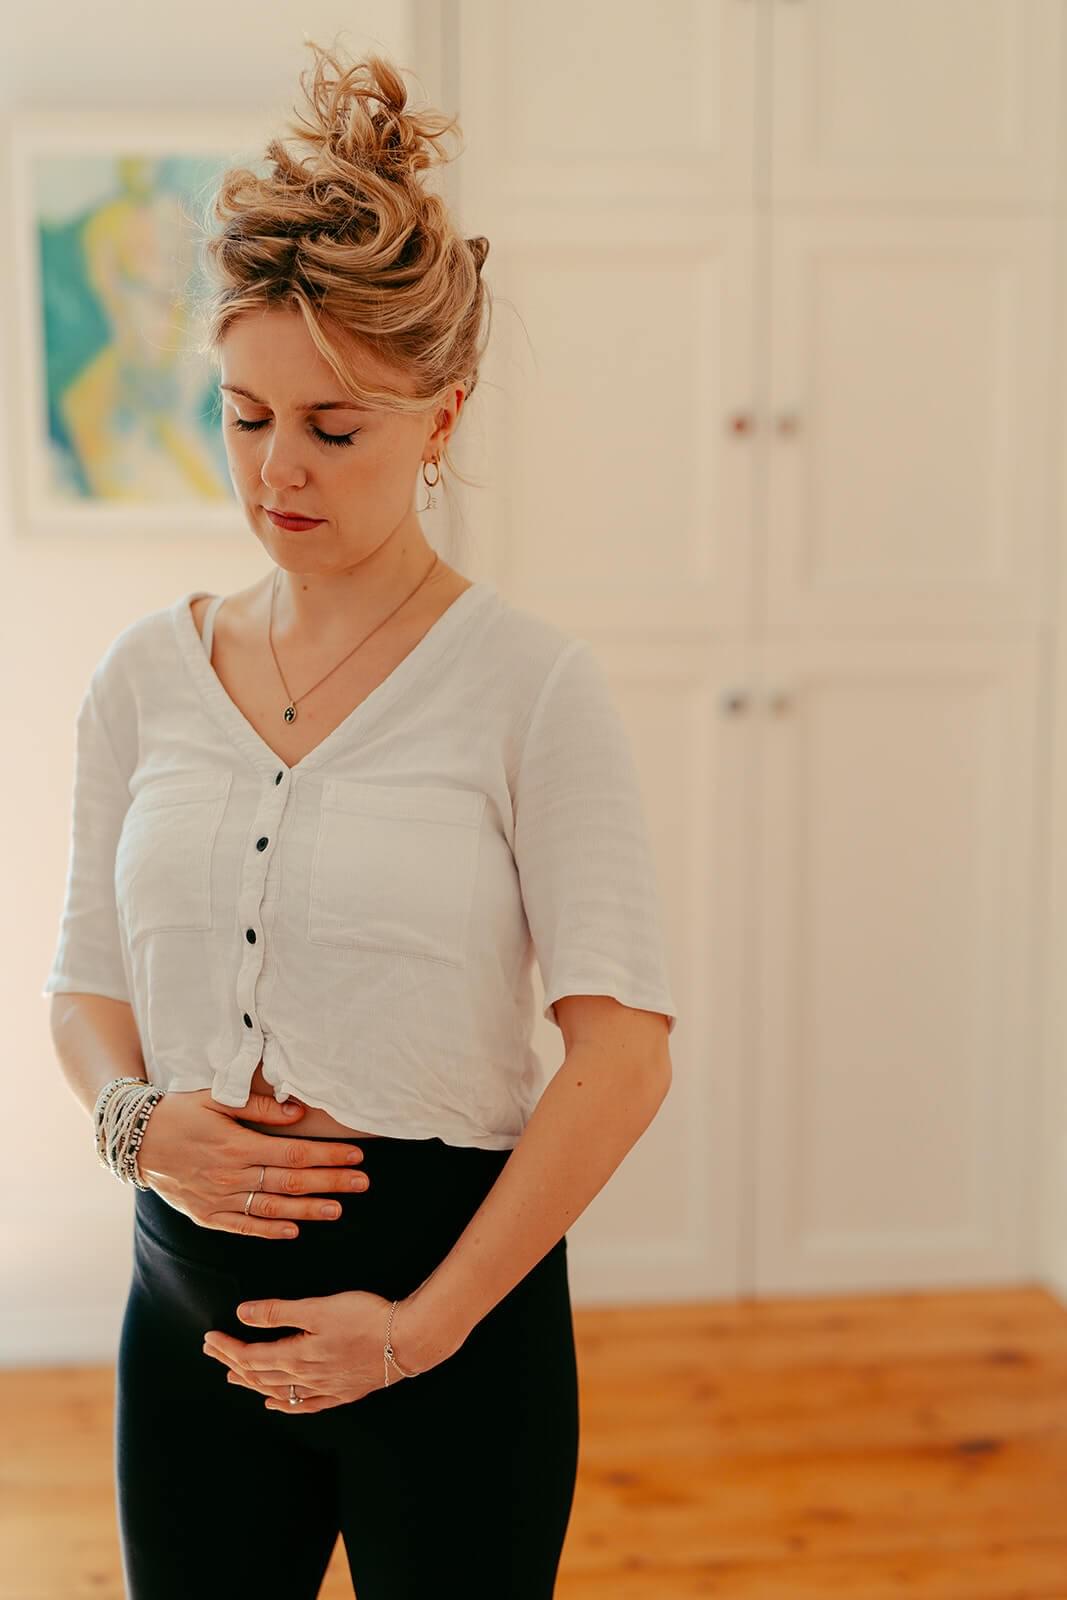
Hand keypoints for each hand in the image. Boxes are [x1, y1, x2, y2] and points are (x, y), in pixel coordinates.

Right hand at [135, 1089, 369, 1239]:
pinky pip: (242, 1226)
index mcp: (237, 1144)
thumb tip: (298, 1113)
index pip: (294, 1154)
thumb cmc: (179, 1112)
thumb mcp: (216, 1098)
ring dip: (307, 1210)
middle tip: (362, 1184)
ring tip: (337, 1210)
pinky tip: (293, 1231)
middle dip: (330, 1183)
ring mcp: (217, 1199)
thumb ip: (259, 1107)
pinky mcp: (206, 1215)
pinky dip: (269, 1230)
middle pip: (290, 1182)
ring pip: (271, 1207)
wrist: (135, 1140)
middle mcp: (230, 1175)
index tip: (356, 1157)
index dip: (328, 1157)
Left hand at [202, 1289, 439, 1411]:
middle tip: (211, 1351)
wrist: (407, 1341)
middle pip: (259, 1374)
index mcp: (296, 1356)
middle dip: (231, 1362)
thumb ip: (280, 1312)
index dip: (227, 1348)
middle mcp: (305, 1378)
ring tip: (232, 1376)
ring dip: (251, 1383)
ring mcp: (323, 1388)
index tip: (209, 1337)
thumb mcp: (319, 1307)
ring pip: (277, 1390)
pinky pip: (304, 1404)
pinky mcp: (341, 1392)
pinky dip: (284, 1403)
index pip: (250, 1356)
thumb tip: (243, 1313)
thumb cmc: (366, 1317)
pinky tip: (274, 1403)